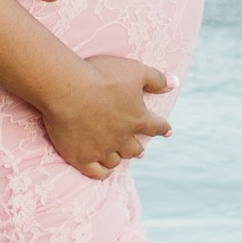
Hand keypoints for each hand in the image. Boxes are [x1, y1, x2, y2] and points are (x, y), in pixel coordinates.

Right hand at [39, 53, 174, 181]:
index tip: (168, 131)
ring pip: (116, 160)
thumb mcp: (134, 70)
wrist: (66, 88)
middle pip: (135, 149)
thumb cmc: (101, 76)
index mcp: (138, 118)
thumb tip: (175, 83)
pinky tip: (104, 169)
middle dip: (138, 148)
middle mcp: (122, 138)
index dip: (163, 128)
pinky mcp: (81, 156)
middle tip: (140, 150)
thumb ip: (157, 79)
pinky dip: (103, 172)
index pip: (156, 127)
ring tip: (118, 156)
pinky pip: (96, 172)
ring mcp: (101, 150)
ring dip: (119, 157)